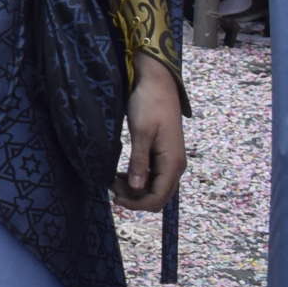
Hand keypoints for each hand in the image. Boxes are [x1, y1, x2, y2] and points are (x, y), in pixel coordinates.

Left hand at [114, 67, 185, 211]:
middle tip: (111, 188)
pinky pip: (153, 175)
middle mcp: (175, 165)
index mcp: (173, 163)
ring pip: (155, 187)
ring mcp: (170, 160)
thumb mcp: (141, 132)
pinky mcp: (163, 154)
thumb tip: (136, 188)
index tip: (114, 198)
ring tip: (113, 180)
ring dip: (136, 189)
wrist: (157, 82)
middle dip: (135, 198)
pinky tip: (121, 173)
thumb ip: (139, 161)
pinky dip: (138, 179)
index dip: (137, 204)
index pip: (158, 197)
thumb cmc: (149, 104)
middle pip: (158, 196)